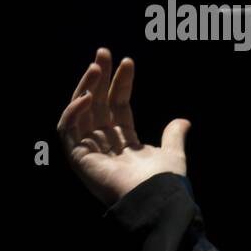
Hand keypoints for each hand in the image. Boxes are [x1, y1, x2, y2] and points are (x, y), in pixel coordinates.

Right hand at [57, 48, 191, 207]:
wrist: (155, 198)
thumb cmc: (165, 181)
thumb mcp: (173, 153)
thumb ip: (174, 136)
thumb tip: (183, 121)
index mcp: (124, 141)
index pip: (118, 104)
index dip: (122, 83)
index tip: (128, 61)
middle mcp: (105, 142)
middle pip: (98, 103)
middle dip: (99, 77)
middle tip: (103, 52)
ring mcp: (90, 149)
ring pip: (80, 111)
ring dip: (86, 86)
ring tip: (96, 65)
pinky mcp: (78, 157)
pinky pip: (66, 129)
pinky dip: (73, 112)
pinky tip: (87, 96)